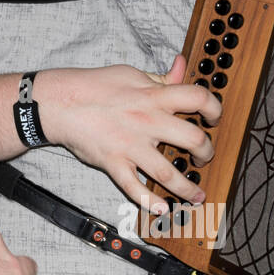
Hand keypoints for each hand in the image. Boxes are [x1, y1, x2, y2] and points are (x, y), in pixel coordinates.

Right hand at [36, 56, 221, 212]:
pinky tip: (161, 209)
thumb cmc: (93, 86)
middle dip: (207, 153)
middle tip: (205, 158)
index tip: (214, 118)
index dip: (214, 108)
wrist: (59, 101)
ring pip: (168, 173)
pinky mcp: (114, 162)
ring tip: (196, 196)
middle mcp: (147, 122)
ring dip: (187, 188)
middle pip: (193, 140)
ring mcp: (130, 145)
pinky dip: (148, 202)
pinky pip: (133, 187)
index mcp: (153, 96)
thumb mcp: (131, 74)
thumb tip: (181, 66)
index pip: (197, 98)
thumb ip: (160, 77)